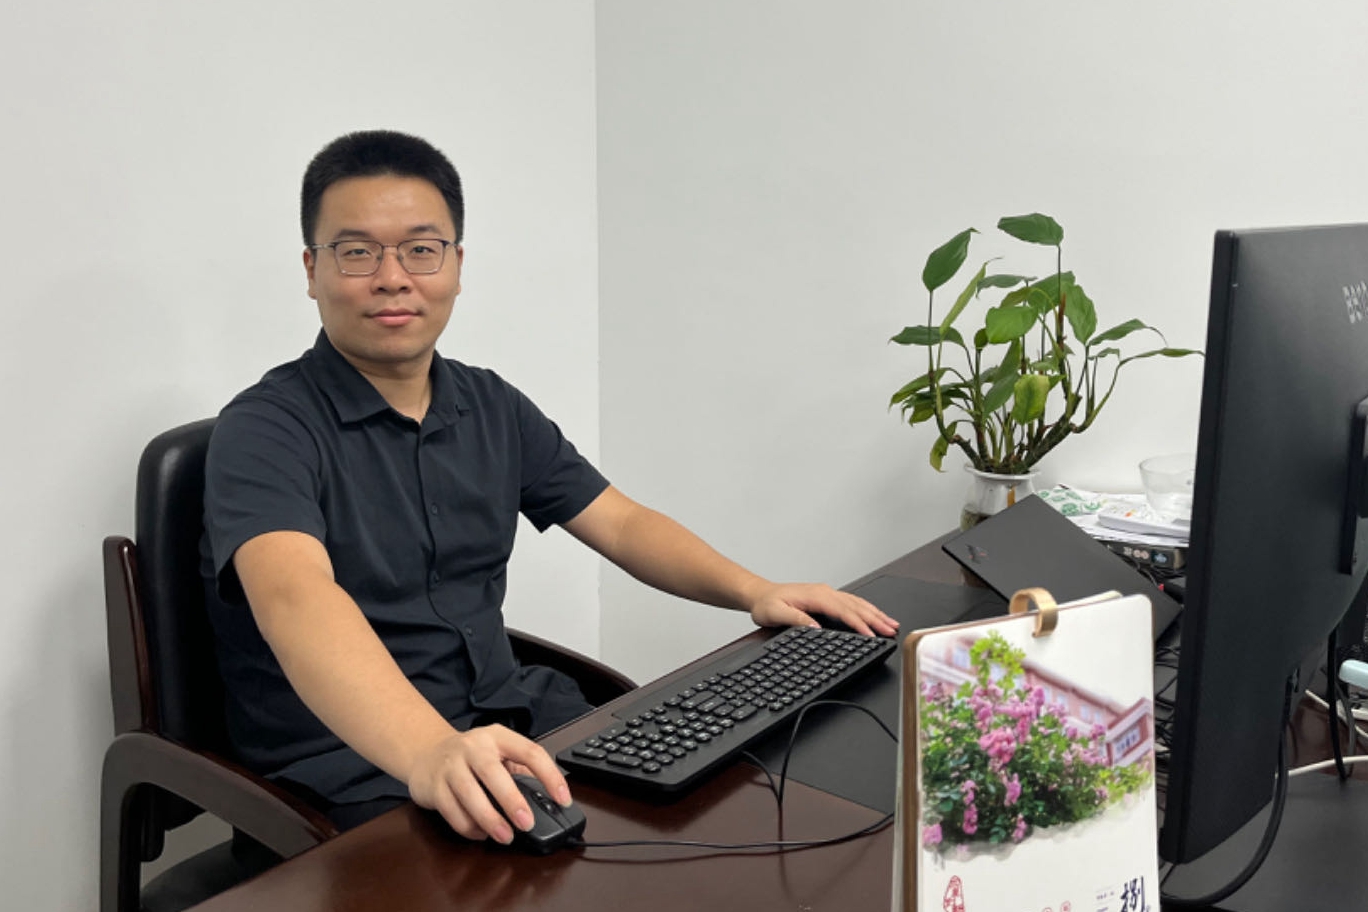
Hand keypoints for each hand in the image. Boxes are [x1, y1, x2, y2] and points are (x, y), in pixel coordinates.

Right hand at [406, 724, 571, 843]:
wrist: (425, 753)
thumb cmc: (470, 757)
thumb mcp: (497, 752)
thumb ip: (518, 769)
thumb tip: (546, 800)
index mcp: (497, 736)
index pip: (530, 752)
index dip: (549, 775)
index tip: (563, 798)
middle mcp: (473, 747)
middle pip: (494, 774)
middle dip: (512, 801)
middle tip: (527, 824)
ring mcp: (451, 766)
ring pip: (470, 795)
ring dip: (490, 820)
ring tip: (506, 836)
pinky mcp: (434, 786)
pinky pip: (452, 811)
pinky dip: (469, 827)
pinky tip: (482, 833)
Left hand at [747, 582, 899, 636]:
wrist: (760, 594)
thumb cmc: (767, 605)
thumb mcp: (776, 614)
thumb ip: (796, 620)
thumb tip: (816, 627)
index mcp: (815, 596)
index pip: (843, 610)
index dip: (859, 623)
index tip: (871, 634)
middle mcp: (824, 592)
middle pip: (855, 605)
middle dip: (876, 618)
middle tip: (892, 629)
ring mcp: (827, 593)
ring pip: (857, 602)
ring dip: (875, 613)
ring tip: (891, 623)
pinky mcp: (826, 597)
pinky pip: (851, 602)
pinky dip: (866, 609)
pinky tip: (874, 615)